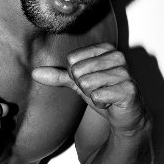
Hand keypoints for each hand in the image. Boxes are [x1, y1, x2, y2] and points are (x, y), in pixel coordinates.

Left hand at [32, 43, 146, 132]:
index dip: (77, 76)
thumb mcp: (78, 83)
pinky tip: (110, 103)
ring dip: (92, 95)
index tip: (91, 81)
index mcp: (106, 49)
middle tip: (98, 90)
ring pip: (87, 83)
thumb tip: (34, 73)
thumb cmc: (104, 93)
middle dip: (84, 87)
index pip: (72, 60)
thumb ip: (58, 76)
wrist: (125, 115)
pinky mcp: (129, 89)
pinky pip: (98, 96)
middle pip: (77, 71)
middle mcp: (117, 56)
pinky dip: (100, 103)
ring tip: (105, 96)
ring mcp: (125, 72)